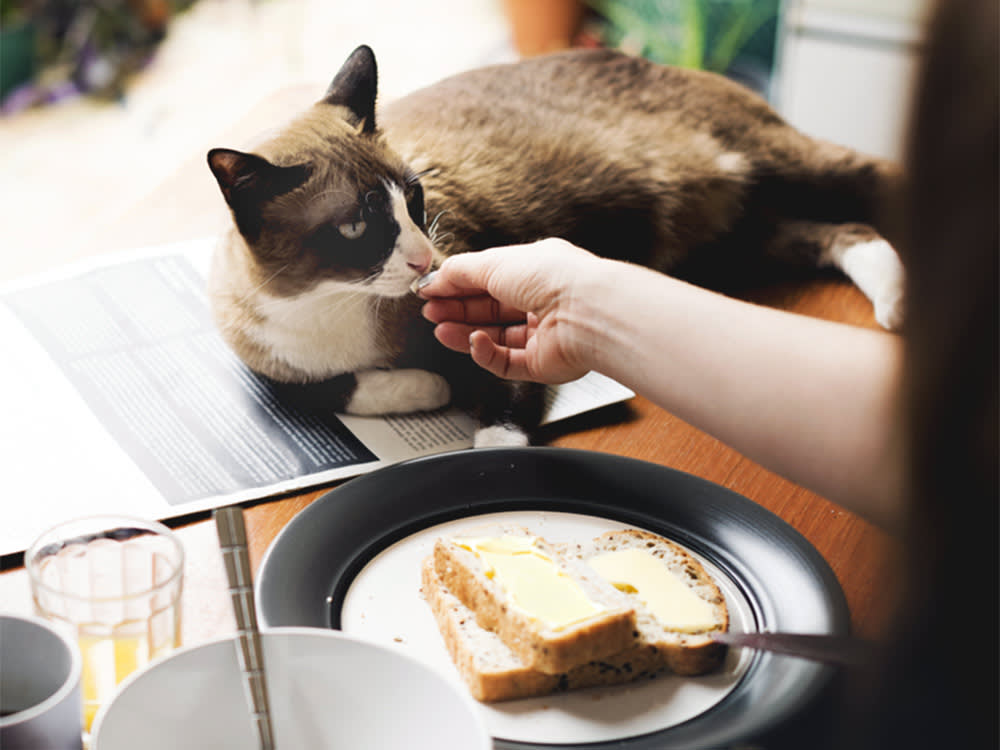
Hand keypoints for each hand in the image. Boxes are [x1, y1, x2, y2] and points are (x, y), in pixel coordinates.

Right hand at [418, 238, 601, 383]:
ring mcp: (544, 334)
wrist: (587, 312)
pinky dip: (486, 353)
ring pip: (496, 338)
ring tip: (440, 329)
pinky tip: (474, 342)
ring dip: (465, 333)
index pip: (490, 280)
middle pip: (490, 310)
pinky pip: (506, 362)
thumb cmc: (554, 278)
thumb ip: (459, 271)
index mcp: (536, 271)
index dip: (458, 285)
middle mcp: (542, 301)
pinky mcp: (543, 363)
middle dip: (458, 310)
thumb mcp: (494, 262)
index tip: (431, 290)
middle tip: (431, 311)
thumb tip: (434, 278)